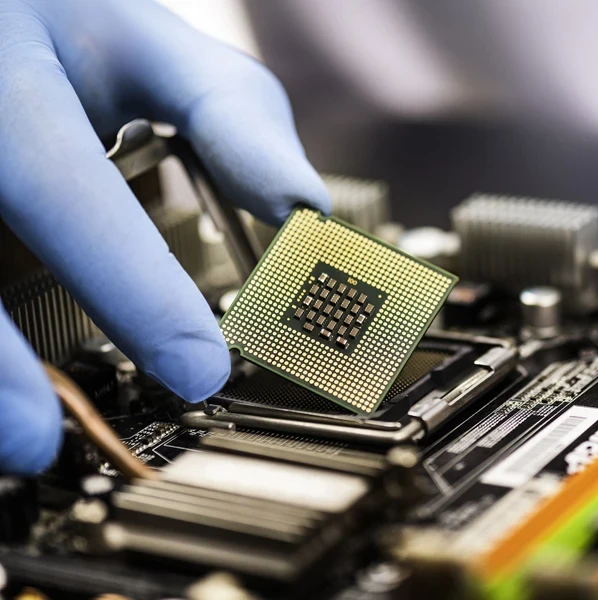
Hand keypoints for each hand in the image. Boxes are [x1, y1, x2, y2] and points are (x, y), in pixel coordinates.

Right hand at [0, 0, 329, 472]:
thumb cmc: (72, 31)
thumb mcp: (156, 53)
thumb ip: (234, 120)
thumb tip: (305, 211)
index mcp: (13, 61)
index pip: (65, 188)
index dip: (129, 287)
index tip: (200, 369)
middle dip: (0, 358)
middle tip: (50, 441)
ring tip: (24, 444)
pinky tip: (7, 389)